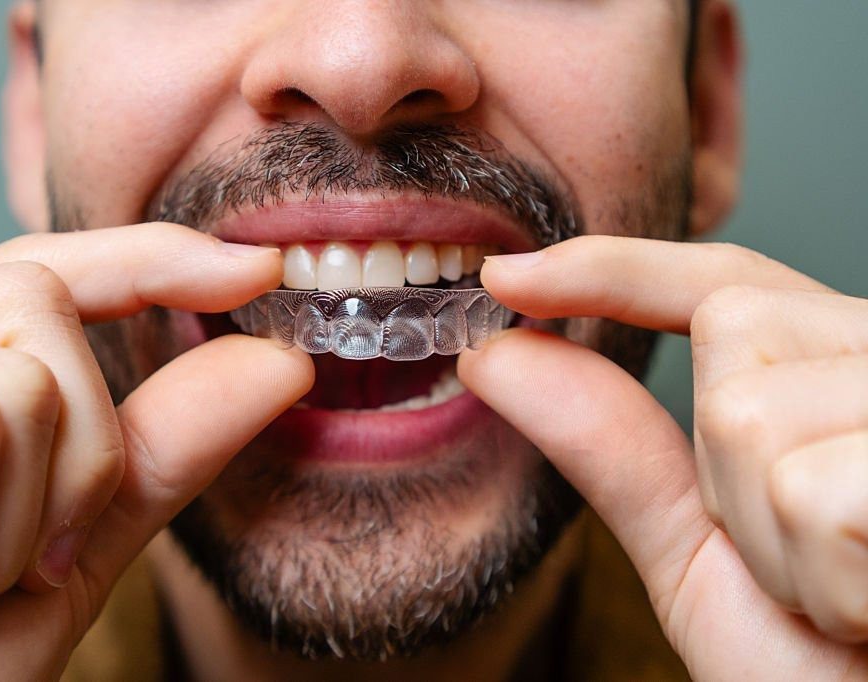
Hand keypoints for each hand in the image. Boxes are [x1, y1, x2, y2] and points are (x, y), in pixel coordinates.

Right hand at [0, 224, 313, 678]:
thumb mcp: (59, 562)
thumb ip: (152, 454)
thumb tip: (273, 362)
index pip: (29, 275)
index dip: (142, 258)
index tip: (257, 268)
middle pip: (32, 303)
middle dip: (74, 465)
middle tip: (1, 575)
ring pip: (14, 384)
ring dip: (1, 536)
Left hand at [459, 236, 867, 679]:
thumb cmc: (823, 668)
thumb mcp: (702, 550)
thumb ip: (609, 444)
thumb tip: (496, 354)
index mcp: (843, 376)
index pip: (725, 282)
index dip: (613, 268)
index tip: (507, 276)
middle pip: (732, 331)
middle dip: (726, 474)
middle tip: (808, 564)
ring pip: (754, 416)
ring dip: (777, 543)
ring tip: (854, 593)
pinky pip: (811, 492)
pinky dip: (826, 580)